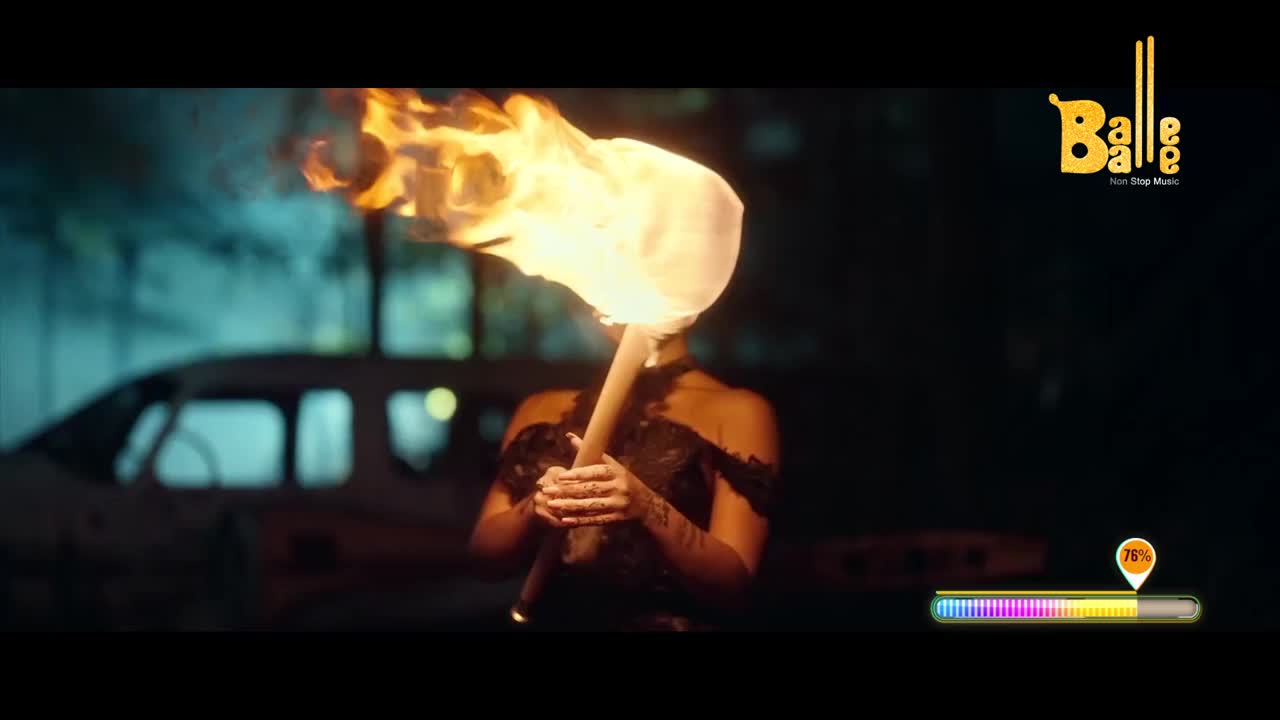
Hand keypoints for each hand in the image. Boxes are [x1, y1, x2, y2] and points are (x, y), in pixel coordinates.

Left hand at [539, 433, 655, 526]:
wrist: (646, 504)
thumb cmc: (623, 479)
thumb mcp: (612, 464)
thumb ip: (590, 451)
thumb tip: (569, 436)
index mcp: (616, 472)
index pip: (594, 472)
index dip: (577, 475)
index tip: (560, 477)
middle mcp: (618, 487)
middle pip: (589, 490)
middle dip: (566, 491)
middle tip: (548, 491)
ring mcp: (618, 504)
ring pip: (590, 505)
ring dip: (569, 506)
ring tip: (552, 504)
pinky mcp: (616, 519)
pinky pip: (595, 519)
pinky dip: (579, 520)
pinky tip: (564, 519)